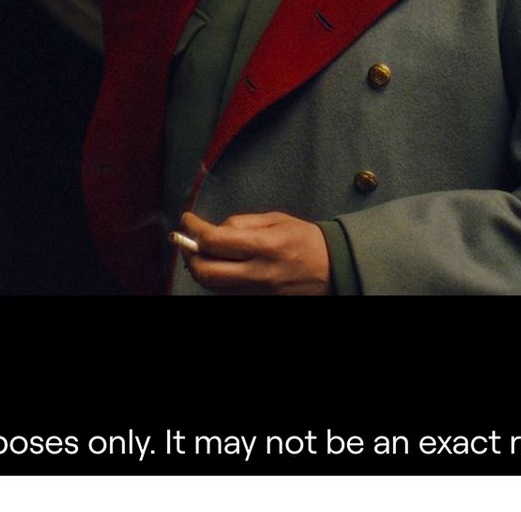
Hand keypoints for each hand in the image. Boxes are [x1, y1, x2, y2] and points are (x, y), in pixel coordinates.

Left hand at [177, 209, 330, 295]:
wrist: (333, 268)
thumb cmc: (305, 240)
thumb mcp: (276, 220)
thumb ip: (243, 223)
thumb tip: (214, 229)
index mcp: (265, 246)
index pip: (215, 241)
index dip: (194, 229)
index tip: (187, 220)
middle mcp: (259, 272)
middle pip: (206, 271)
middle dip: (189, 254)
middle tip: (187, 240)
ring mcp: (258, 291)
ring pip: (212, 286)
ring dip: (198, 268)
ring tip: (200, 252)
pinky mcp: (258, 300)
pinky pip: (226, 293)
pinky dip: (215, 279)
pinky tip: (217, 265)